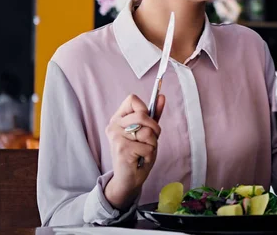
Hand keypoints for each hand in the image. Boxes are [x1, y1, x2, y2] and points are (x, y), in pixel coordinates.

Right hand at [104, 94, 164, 209]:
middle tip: (149, 141)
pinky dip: (150, 154)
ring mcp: (117, 137)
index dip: (144, 109)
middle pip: (143, 115)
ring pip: (148, 131)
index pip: (132, 99)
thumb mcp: (147, 132)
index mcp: (117, 119)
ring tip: (143, 151)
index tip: (146, 121)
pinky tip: (141, 159)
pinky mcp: (123, 149)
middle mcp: (114, 126)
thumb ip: (154, 114)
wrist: (128, 179)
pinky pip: (148, 146)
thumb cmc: (138, 154)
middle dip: (154, 129)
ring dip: (152, 143)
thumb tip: (162, 97)